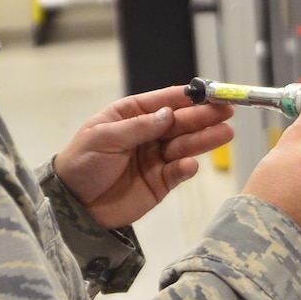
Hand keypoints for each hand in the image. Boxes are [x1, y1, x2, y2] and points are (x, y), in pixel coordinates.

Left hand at [53, 85, 234, 229]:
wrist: (73, 205)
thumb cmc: (82, 164)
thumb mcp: (103, 139)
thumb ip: (137, 127)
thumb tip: (167, 115)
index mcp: (130, 116)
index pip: (163, 102)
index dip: (187, 98)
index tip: (209, 94)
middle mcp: (147, 134)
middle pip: (180, 123)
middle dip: (203, 117)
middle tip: (226, 112)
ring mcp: (155, 158)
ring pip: (185, 145)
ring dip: (204, 139)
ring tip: (225, 133)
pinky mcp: (160, 182)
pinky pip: (178, 172)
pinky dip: (186, 168)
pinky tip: (192, 164)